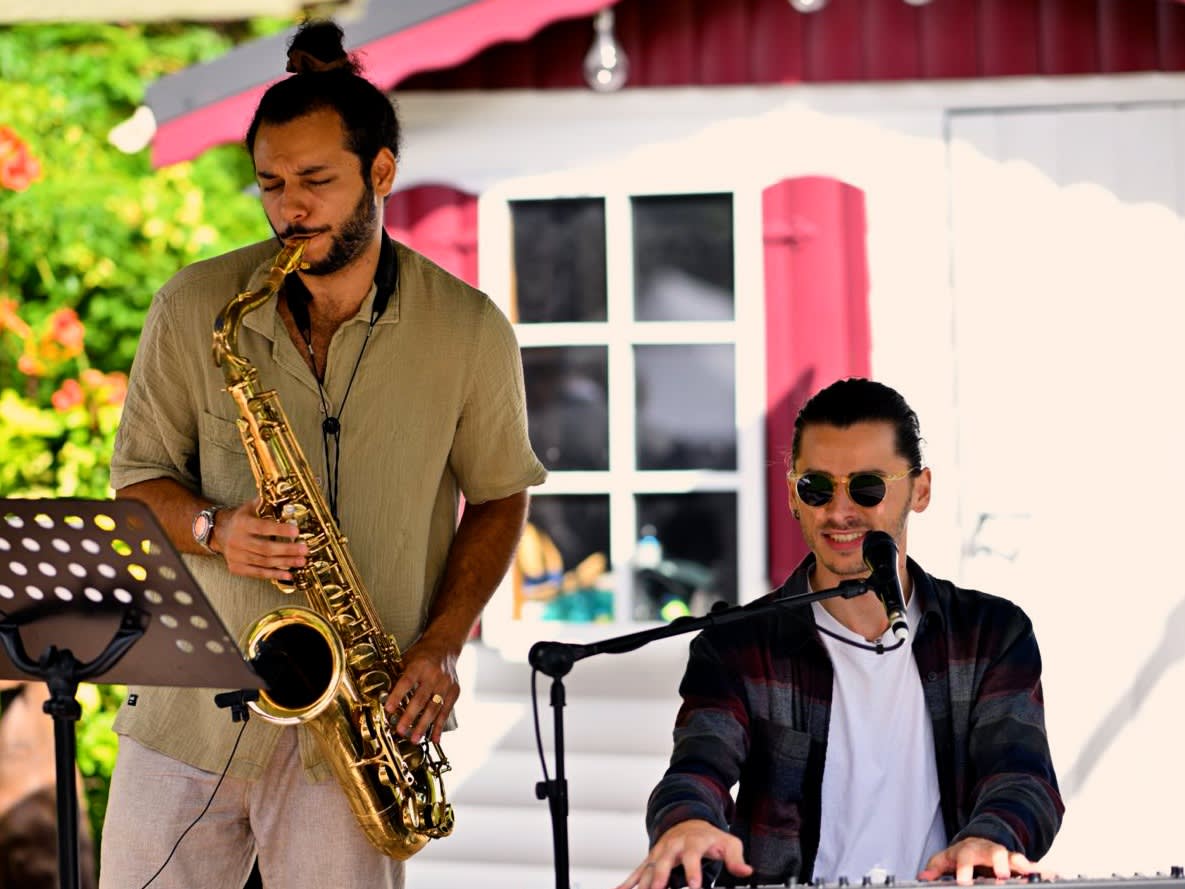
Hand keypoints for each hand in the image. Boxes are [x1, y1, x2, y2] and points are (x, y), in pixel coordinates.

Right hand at [215, 499, 306, 581]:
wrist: (218, 533)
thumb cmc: (240, 519)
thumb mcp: (249, 507)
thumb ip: (264, 503)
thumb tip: (280, 495)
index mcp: (242, 524)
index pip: (263, 528)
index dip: (280, 530)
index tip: (296, 531)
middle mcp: (237, 541)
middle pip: (265, 548)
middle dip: (287, 550)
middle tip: (304, 550)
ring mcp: (236, 556)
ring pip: (264, 562)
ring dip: (285, 562)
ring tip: (301, 561)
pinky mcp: (236, 567)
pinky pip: (257, 573)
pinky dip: (274, 574)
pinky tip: (288, 574)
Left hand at [384, 633, 459, 743]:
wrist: (446, 646)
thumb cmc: (422, 654)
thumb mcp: (408, 658)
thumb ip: (398, 675)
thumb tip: (382, 694)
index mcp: (419, 665)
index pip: (407, 682)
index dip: (397, 696)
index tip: (388, 710)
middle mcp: (434, 674)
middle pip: (421, 698)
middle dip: (410, 716)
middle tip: (400, 731)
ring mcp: (446, 684)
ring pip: (434, 708)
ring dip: (423, 725)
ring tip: (415, 739)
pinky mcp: (454, 691)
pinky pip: (446, 711)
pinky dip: (439, 726)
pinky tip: (434, 738)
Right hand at [612, 820, 751, 888]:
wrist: (689, 822)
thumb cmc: (710, 838)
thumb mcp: (728, 843)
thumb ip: (736, 858)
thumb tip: (746, 871)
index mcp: (693, 842)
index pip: (692, 856)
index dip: (693, 871)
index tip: (694, 886)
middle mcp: (673, 846)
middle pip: (664, 862)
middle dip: (660, 878)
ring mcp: (660, 853)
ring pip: (648, 869)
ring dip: (641, 883)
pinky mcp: (651, 860)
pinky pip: (637, 872)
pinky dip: (627, 882)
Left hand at [919, 837, 1039, 883]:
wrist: (976, 843)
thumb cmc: (960, 855)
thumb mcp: (944, 860)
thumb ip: (934, 869)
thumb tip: (922, 878)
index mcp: (966, 851)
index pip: (964, 859)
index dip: (964, 870)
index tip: (964, 882)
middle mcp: (985, 850)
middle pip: (992, 853)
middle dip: (998, 863)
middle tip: (1002, 877)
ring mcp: (1001, 855)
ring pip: (1011, 855)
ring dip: (1019, 863)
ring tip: (1027, 871)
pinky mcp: (1014, 861)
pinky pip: (1026, 862)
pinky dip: (1034, 866)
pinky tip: (1044, 872)